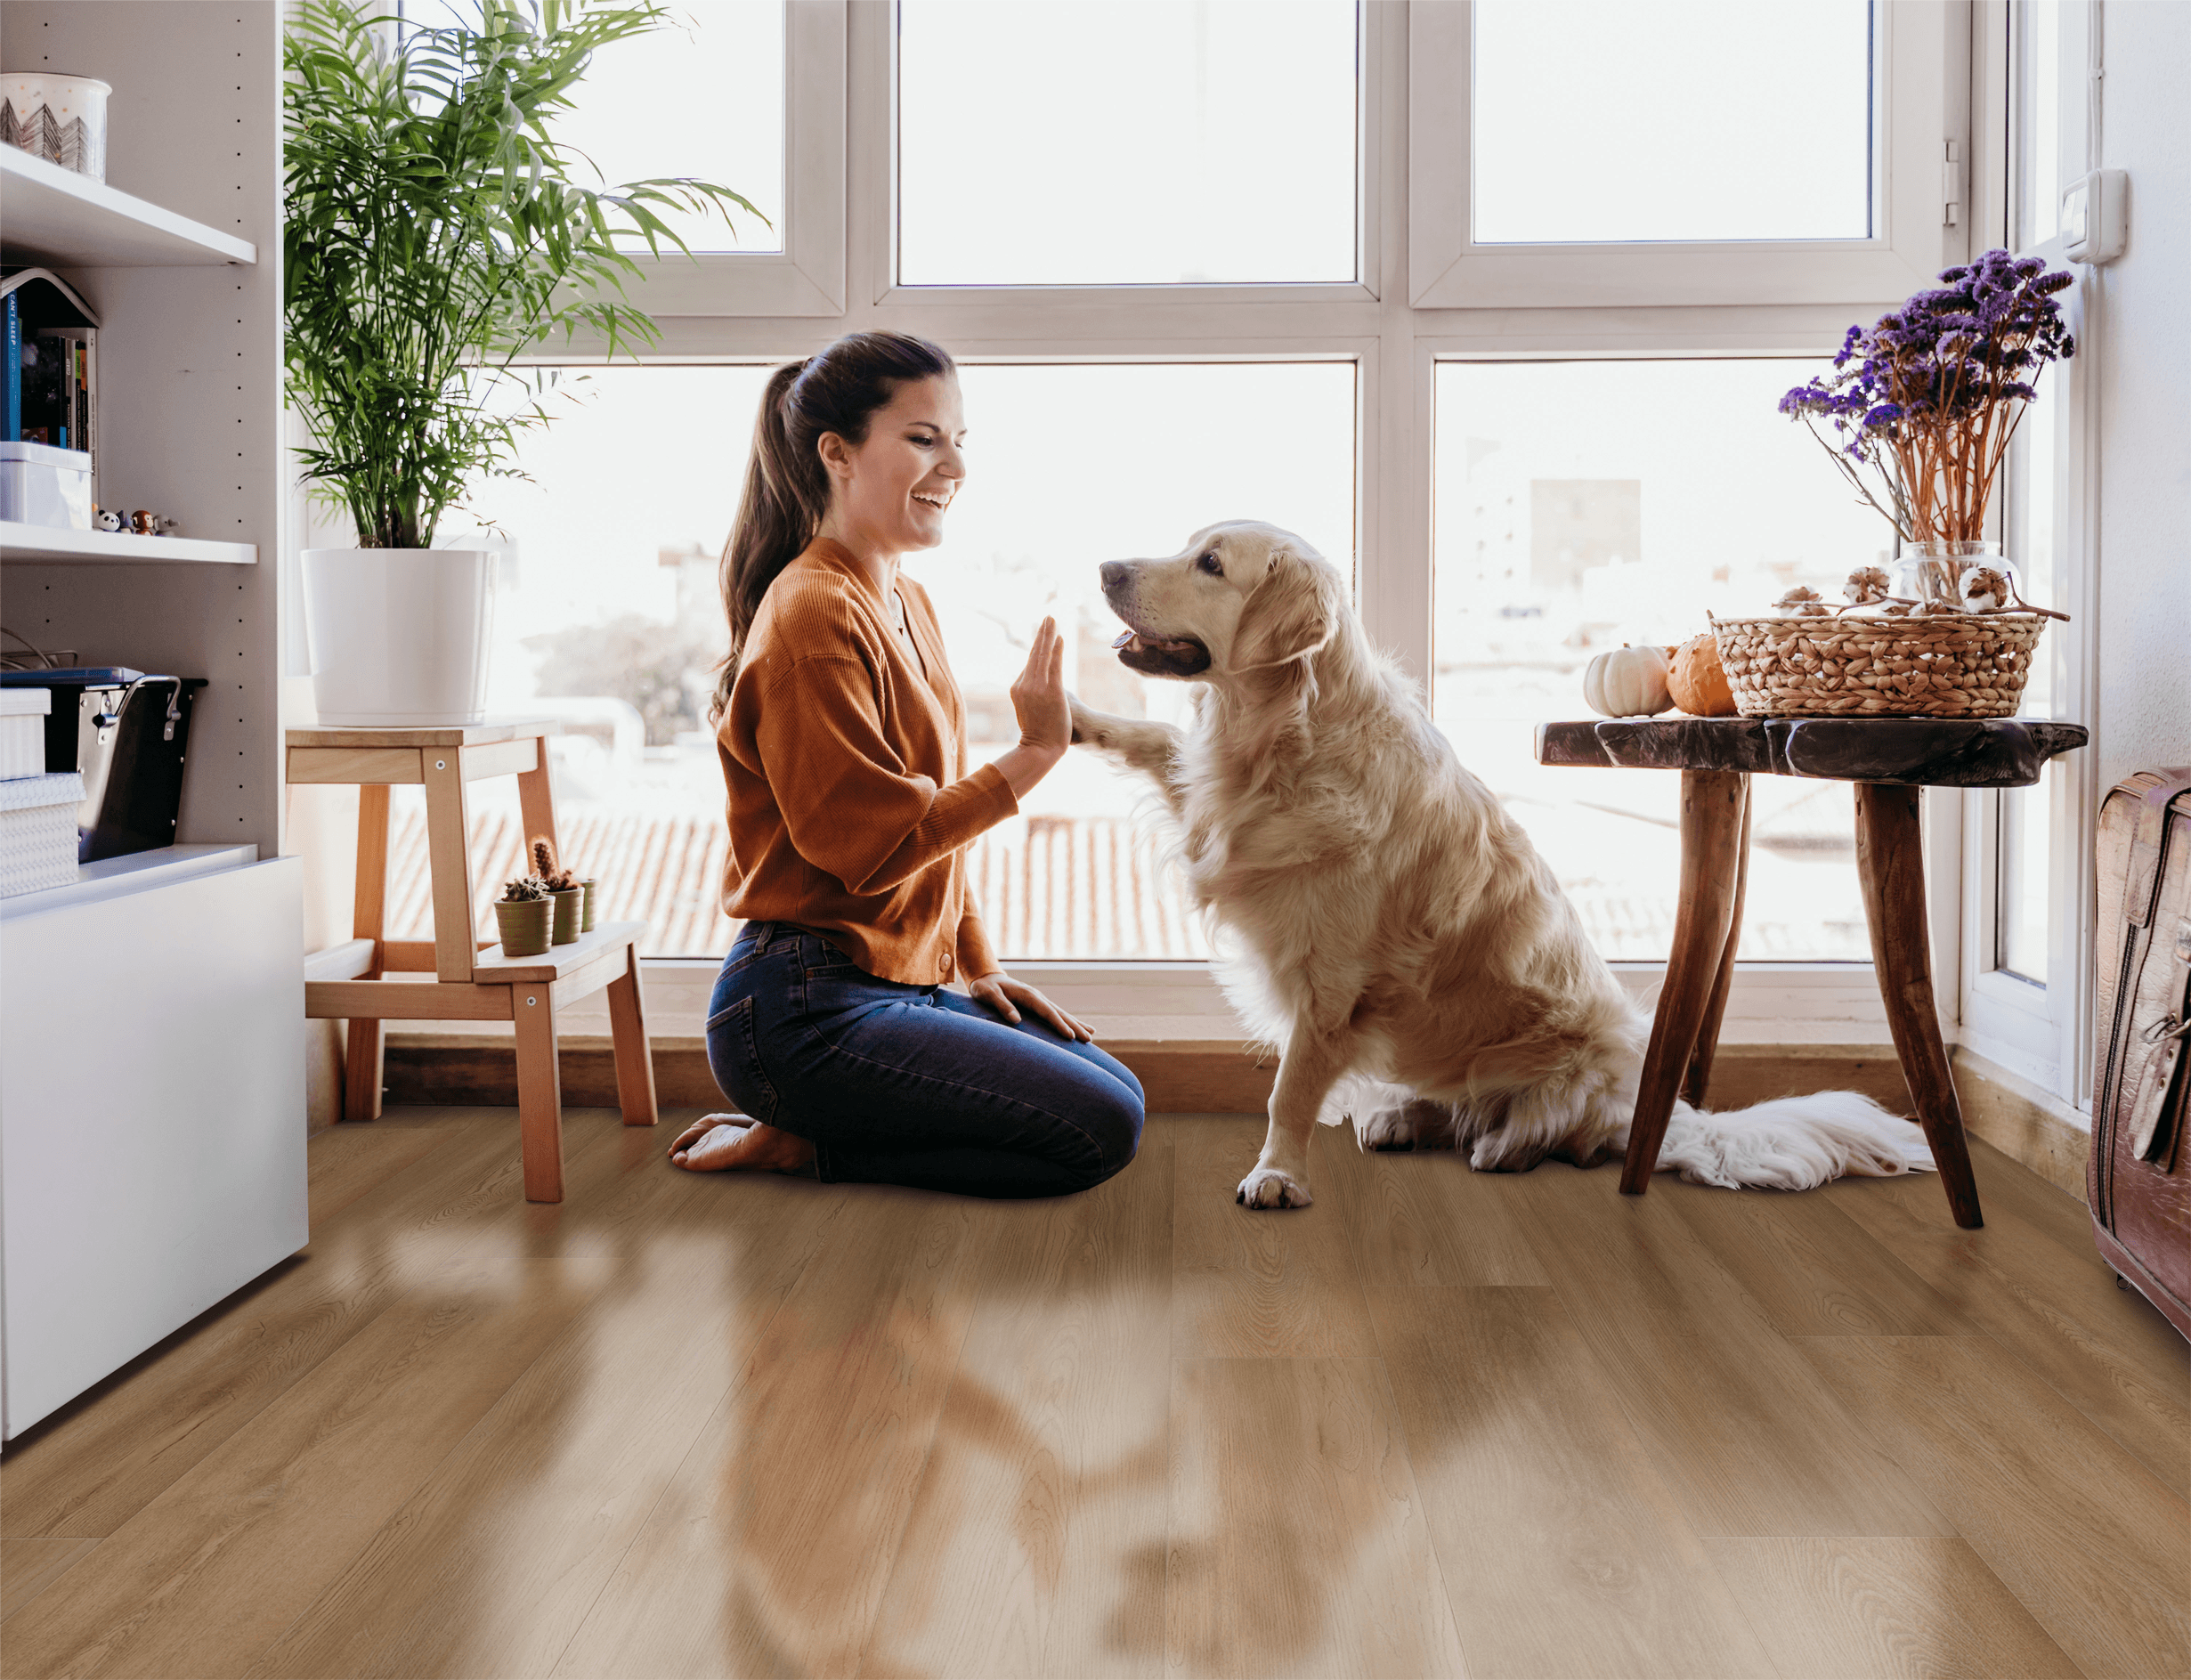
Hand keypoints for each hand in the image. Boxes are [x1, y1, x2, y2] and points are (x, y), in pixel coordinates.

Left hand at [969, 970, 1095, 1041]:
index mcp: (1028, 995)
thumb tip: (1017, 1020)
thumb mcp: (988, 995)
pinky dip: (1067, 1021)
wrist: (986, 977)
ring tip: (1091, 1035)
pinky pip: (1055, 1014)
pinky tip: (1076, 1027)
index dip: (1059, 1024)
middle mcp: (1037, 996)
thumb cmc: (985, 988)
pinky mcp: (1037, 1004)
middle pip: (1060, 1013)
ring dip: (1076, 1024)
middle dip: (1075, 1026)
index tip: (1071, 1036)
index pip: (1048, 1012)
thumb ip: (1002, 1006)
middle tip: (1089, 1039)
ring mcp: (1039, 999)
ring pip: (1061, 1013)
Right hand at [1010, 617, 1069, 755]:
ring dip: (1048, 635)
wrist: (1040, 749)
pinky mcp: (1051, 691)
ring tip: (1052, 620)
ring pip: (1042, 655)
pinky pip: (1054, 665)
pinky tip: (1060, 637)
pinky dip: (1057, 650)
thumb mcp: (1029, 710)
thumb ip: (1032, 693)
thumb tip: (1041, 685)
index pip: (1030, 665)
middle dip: (1042, 633)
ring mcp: (1037, 687)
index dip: (1040, 649)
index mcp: (1016, 688)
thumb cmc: (1038, 733)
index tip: (1046, 634)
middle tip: (1048, 617)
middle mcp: (1024, 684)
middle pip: (1034, 653)